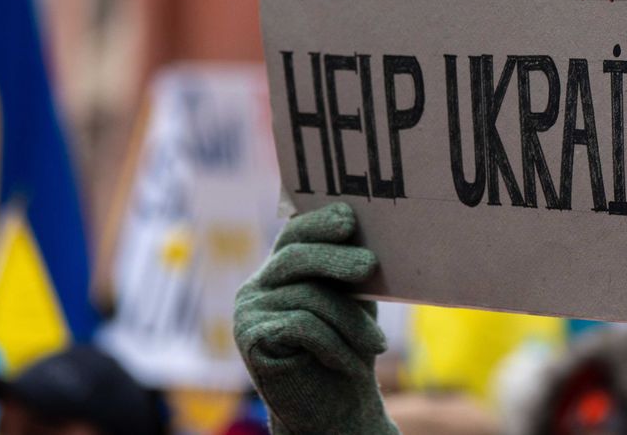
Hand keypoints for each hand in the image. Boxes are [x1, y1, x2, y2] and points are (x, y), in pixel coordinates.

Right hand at [235, 202, 397, 434]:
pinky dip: (334, 344)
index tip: (347, 218)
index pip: (295, 233)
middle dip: (336, 259)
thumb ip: (351, 269)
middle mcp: (258, 285)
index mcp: (282, 268)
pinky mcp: (250, 338)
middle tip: (370, 265)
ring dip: (350, 321)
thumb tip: (372, 234)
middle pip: (296, 256)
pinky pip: (301, 326)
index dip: (318, 221)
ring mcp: (248, 310)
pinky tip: (351, 363)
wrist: (334, 407)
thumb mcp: (354, 300)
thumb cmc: (349, 346)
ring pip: (307, 295)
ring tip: (377, 344)